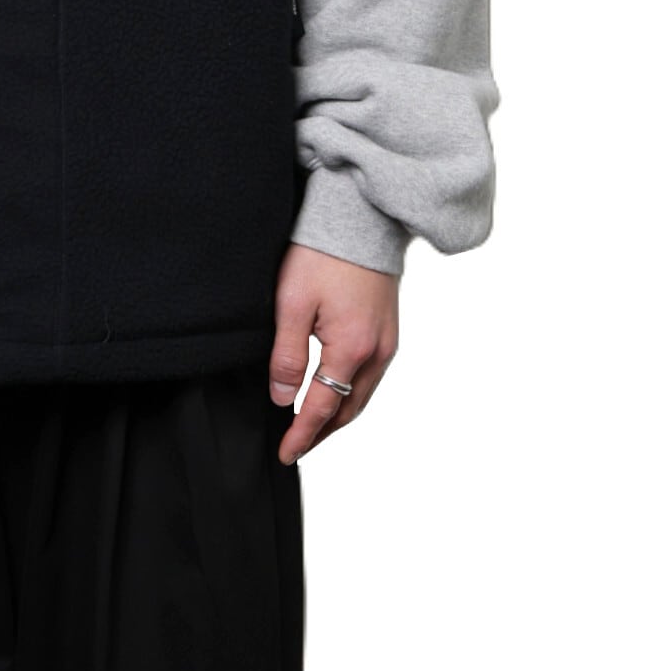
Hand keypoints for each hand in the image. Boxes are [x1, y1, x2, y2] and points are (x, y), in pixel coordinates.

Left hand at [268, 242, 398, 464]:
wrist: (361, 217)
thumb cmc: (322, 253)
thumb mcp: (292, 303)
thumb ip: (287, 355)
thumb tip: (282, 398)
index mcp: (351, 349)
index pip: (323, 408)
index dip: (302, 434)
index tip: (285, 453)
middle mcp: (377, 352)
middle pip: (349, 410)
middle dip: (322, 433)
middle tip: (297, 447)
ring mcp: (388, 341)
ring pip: (363, 396)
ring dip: (338, 416)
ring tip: (312, 427)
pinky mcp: (389, 328)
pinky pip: (371, 376)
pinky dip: (351, 394)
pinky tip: (335, 392)